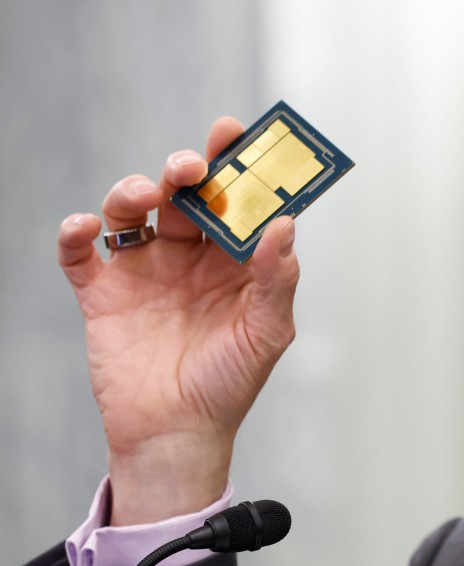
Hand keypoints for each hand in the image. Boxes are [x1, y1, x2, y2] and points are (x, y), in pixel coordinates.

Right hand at [58, 118, 300, 524]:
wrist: (176, 434)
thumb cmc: (229, 384)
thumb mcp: (266, 333)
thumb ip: (276, 279)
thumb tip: (284, 225)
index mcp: (233, 261)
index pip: (236, 200)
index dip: (235, 164)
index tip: (236, 131)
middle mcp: (189, 257)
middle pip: (184, 194)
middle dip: (186, 169)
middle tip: (191, 166)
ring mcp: (144, 271)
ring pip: (132, 209)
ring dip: (134, 190)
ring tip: (146, 195)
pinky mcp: (103, 293)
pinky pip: (82, 253)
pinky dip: (76, 234)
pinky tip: (86, 229)